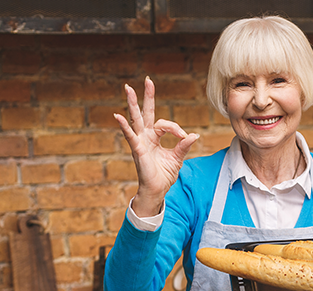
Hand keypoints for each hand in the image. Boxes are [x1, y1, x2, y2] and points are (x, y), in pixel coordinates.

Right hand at [113, 76, 198, 216]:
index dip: (176, 129)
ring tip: (128, 88)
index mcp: (155, 137)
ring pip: (136, 119)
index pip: (165, 124)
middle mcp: (146, 136)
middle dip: (147, 96)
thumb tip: (194, 135)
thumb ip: (183, 145)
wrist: (158, 190)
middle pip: (146, 112)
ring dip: (132, 103)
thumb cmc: (164, 174)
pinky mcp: (137, 150)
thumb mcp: (177, 158)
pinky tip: (118, 116)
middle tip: (147, 80)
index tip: (185, 137)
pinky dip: (124, 126)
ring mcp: (140, 141)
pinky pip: (130, 136)